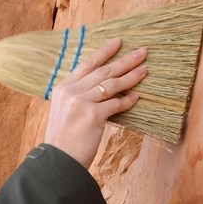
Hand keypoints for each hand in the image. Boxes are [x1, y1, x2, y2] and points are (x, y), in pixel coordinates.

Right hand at [43, 37, 146, 168]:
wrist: (58, 161)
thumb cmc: (62, 141)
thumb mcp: (63, 113)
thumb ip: (76, 98)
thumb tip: (98, 89)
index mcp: (62, 89)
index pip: (86, 65)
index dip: (104, 52)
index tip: (118, 42)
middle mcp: (71, 92)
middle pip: (103, 71)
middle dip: (124, 60)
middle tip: (141, 53)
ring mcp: (82, 103)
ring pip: (111, 85)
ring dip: (131, 76)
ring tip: (144, 70)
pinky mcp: (93, 115)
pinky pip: (116, 104)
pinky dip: (127, 101)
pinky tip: (136, 97)